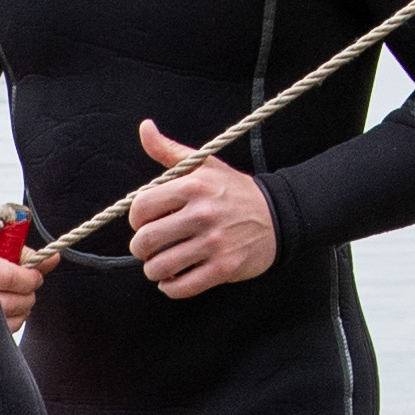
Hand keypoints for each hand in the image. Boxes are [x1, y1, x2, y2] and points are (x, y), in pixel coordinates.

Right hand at [0, 212, 43, 330]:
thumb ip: (22, 252)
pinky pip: (5, 332)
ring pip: (14, 320)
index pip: (11, 278)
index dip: (30, 277)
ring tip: (17, 295)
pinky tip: (6, 309)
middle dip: (28, 292)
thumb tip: (53, 259)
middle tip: (28, 282)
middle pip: (15, 302)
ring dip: (22, 307)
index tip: (34, 273)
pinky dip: (13, 320)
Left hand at [123, 125, 278, 298]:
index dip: (136, 219)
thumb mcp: (205, 165)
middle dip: (140, 248)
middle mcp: (203, 214)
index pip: (141, 206)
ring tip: (160, 263)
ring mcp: (215, 243)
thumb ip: (170, 151)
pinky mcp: (224, 268)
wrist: (278, 215)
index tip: (145, 222)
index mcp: (194, 186)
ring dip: (154, 269)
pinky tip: (173, 278)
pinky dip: (170, 287)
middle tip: (148, 247)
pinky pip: (181, 287)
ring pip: (160, 267)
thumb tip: (144, 128)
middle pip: (146, 241)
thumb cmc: (234, 190)